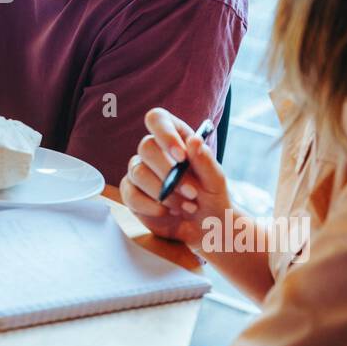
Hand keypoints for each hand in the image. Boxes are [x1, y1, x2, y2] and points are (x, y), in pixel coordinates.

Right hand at [120, 107, 232, 245]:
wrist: (205, 226)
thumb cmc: (211, 196)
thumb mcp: (215, 180)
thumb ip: (205, 161)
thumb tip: (194, 141)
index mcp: (174, 136)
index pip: (157, 119)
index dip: (165, 134)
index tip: (181, 157)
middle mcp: (153, 150)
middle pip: (145, 147)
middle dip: (168, 173)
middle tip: (192, 193)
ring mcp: (139, 171)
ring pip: (138, 172)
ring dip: (165, 194)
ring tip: (186, 206)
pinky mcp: (131, 193)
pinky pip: (130, 195)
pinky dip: (151, 207)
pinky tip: (167, 212)